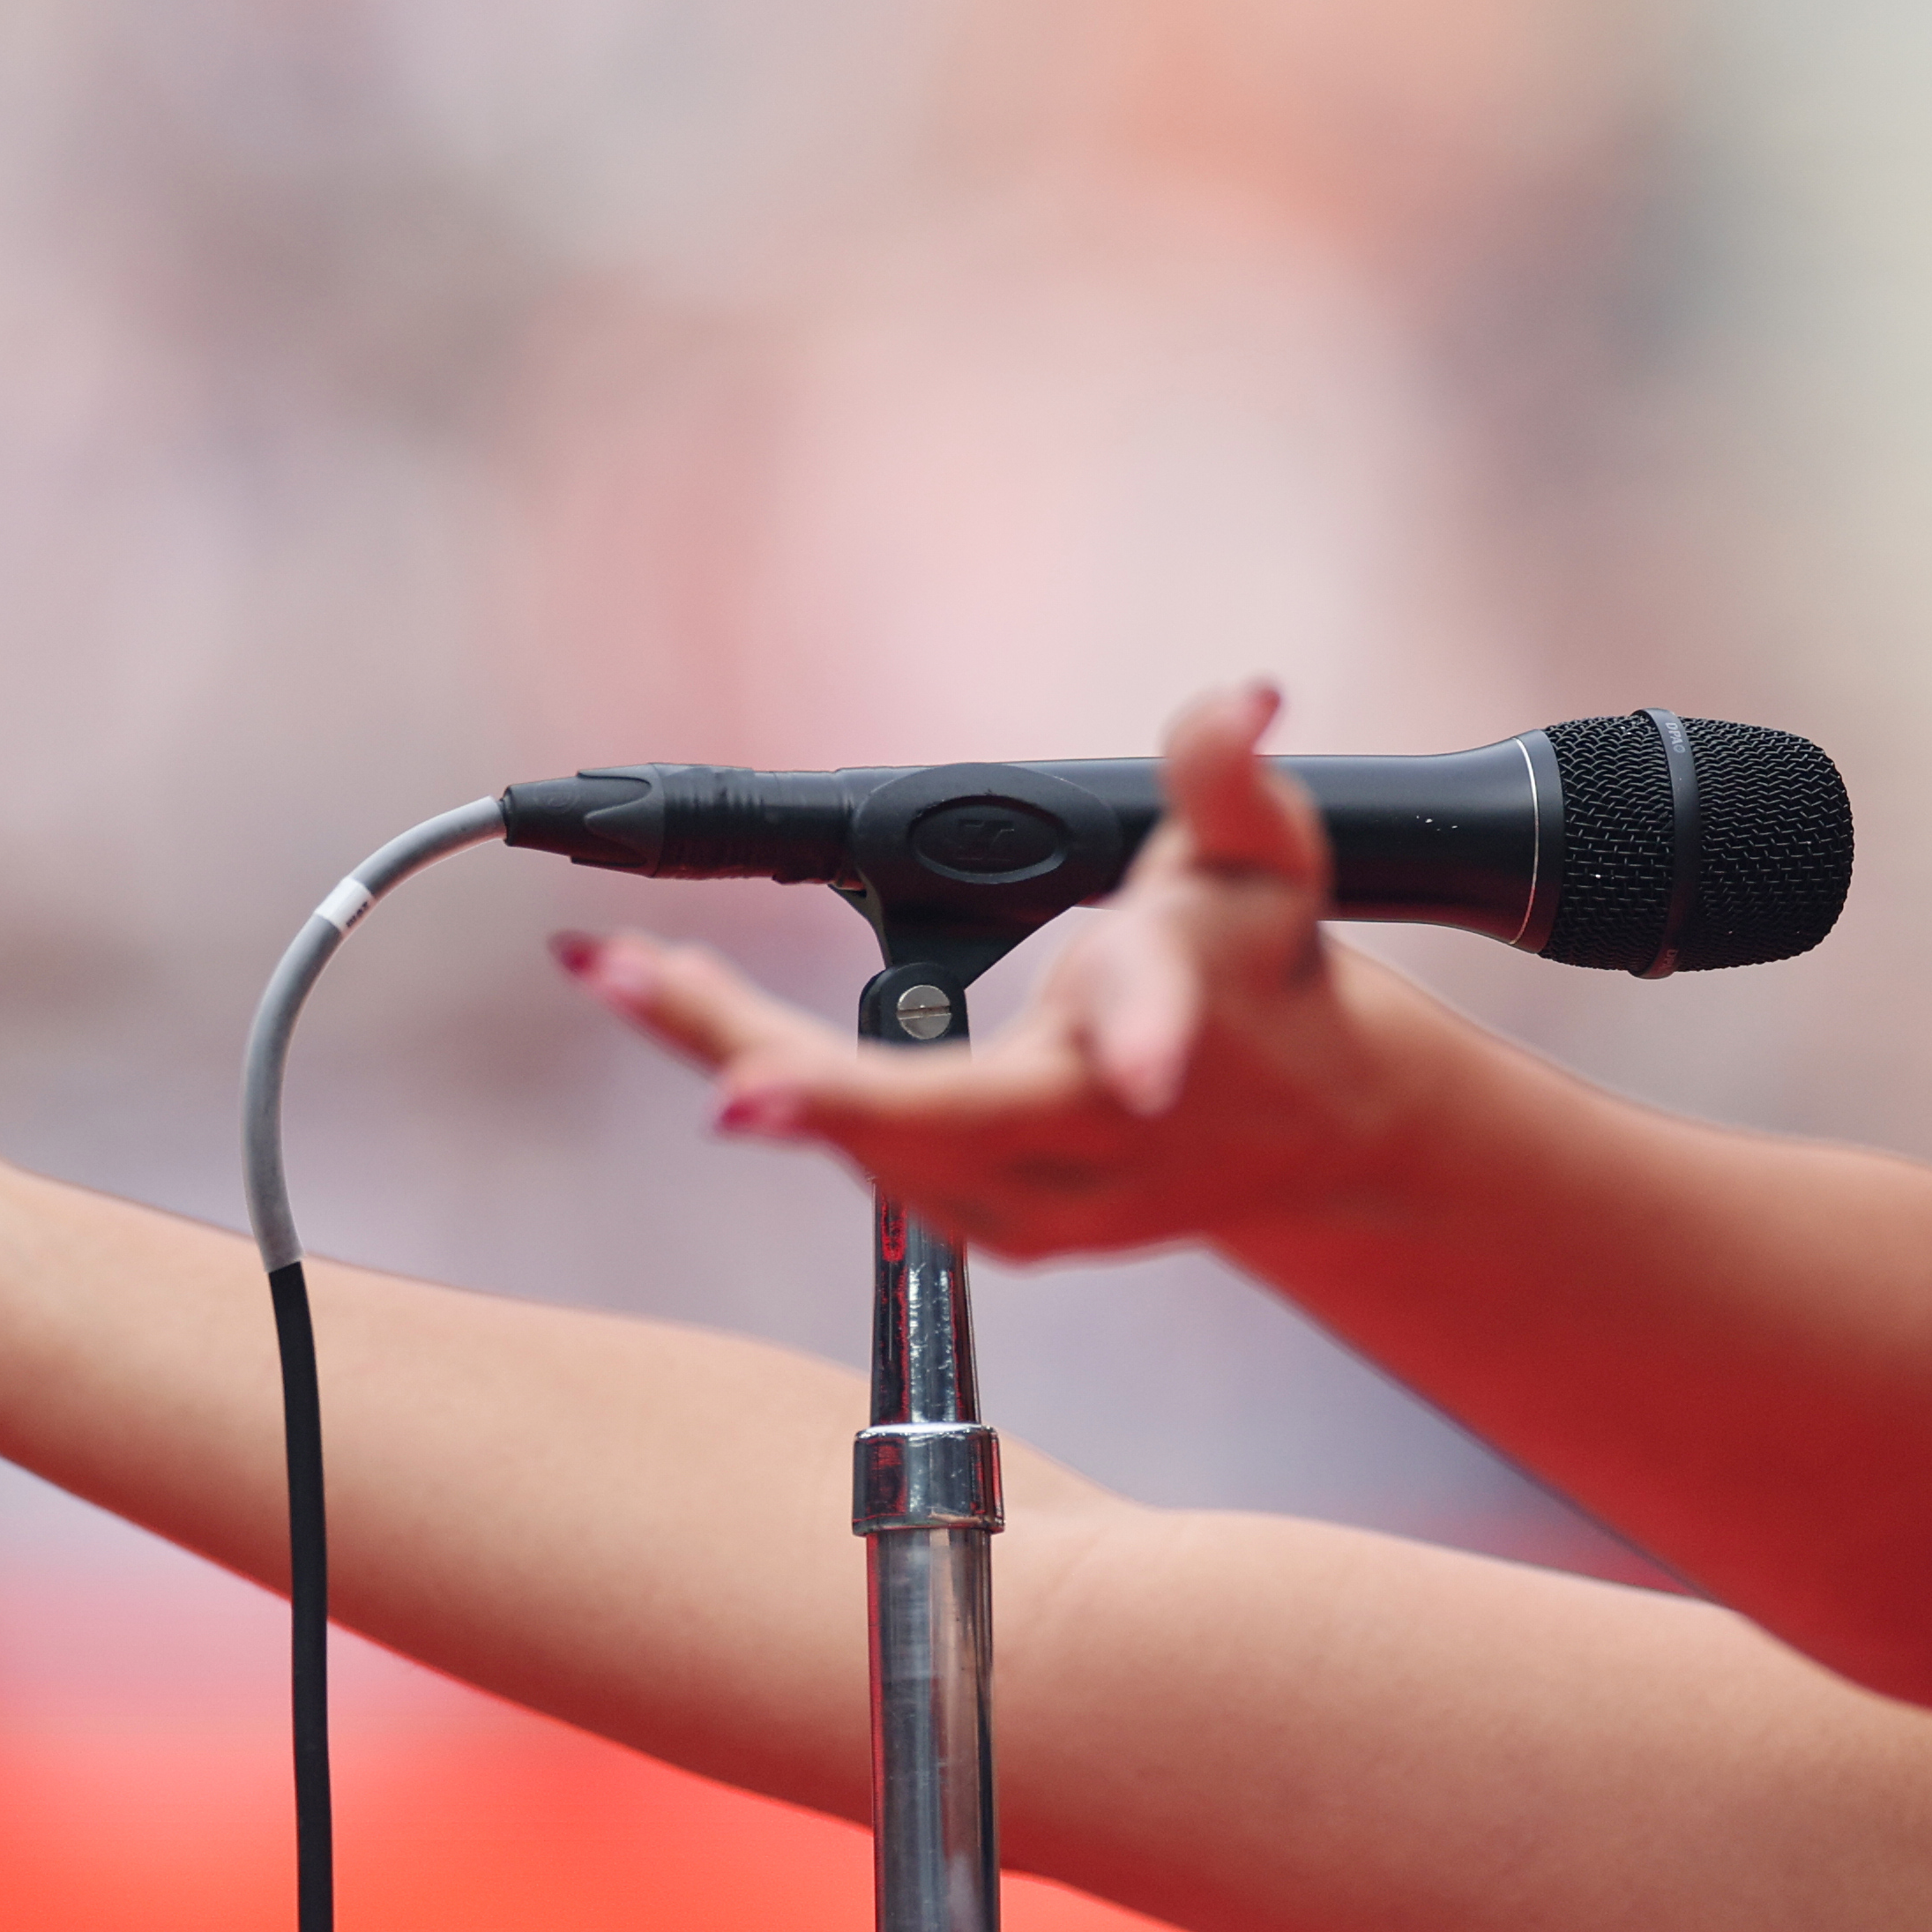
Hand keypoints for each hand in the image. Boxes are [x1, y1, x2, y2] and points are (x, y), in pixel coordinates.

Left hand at [562, 679, 1423, 1257]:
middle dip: (804, 1080)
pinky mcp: (999, 1233)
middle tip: (654, 1002)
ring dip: (734, 1052)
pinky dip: (770, 1090)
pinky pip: (865, 1162)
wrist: (1311, 1139)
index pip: (1155, 1024)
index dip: (1143, 1033)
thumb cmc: (1266, 977)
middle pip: (941, 1119)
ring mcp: (1048, 1205)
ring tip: (621, 972)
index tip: (1124, 1060)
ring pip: (871, 1147)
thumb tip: (1245, 698)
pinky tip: (690, 1019)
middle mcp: (1106, 1139)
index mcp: (1179, 1028)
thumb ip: (1229, 776)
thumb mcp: (1268, 860)